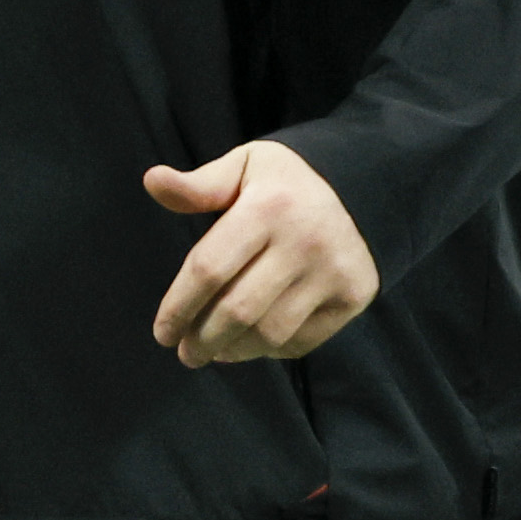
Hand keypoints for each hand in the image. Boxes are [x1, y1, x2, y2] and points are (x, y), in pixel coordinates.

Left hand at [144, 140, 378, 366]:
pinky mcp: (354, 296)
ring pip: (270, 332)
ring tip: (212, 353)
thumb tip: (152, 181)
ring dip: (234, 350)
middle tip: (185, 353)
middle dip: (202, 339)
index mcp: (266, 208)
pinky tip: (251, 345)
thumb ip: (199, 185)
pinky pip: (304, 339)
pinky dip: (271, 350)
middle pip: (237, 309)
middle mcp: (302, 243)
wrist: (368, 185)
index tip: (162, 332)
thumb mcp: (245, 166)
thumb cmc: (288, 180)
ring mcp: (331, 273)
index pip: (209, 268)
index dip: (179, 306)